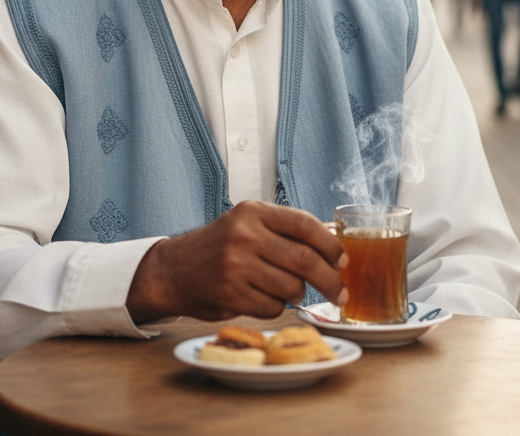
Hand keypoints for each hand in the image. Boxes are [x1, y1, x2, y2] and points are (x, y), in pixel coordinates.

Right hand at [126, 201, 348, 323]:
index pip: (304, 224)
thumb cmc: (221, 245)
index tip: (344, 261)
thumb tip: (334, 246)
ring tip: (289, 289)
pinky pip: (273, 307)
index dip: (330, 244)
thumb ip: (284, 229)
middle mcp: (245, 234)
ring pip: (291, 287)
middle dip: (330, 280)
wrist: (175, 269)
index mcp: (253, 211)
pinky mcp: (231, 294)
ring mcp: (236, 265)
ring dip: (298, 294)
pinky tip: (264, 297)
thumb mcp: (247, 223)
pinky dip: (277, 307)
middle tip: (341, 293)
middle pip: (304, 260)